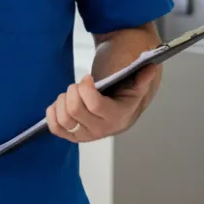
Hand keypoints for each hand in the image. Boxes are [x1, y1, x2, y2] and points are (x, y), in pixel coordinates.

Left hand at [45, 65, 161, 142]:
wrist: (118, 104)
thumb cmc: (124, 90)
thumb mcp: (136, 82)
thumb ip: (142, 77)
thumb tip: (151, 67)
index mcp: (118, 116)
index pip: (94, 105)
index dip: (86, 88)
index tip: (86, 77)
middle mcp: (102, 129)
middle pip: (75, 110)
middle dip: (73, 91)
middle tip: (78, 84)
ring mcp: (86, 135)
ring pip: (63, 119)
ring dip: (62, 100)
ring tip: (71, 92)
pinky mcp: (73, 135)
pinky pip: (55, 128)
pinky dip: (53, 113)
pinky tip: (60, 102)